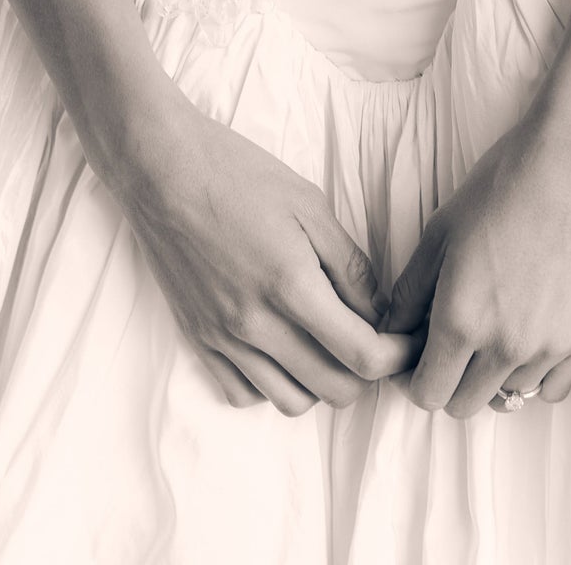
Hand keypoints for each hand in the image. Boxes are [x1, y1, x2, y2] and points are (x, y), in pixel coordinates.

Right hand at [117, 97, 418, 413]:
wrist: (161, 169)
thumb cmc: (237, 174)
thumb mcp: (308, 204)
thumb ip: (349, 264)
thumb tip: (377, 311)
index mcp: (290, 284)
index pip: (362, 355)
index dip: (397, 356)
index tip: (409, 342)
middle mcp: (255, 323)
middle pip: (333, 389)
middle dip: (366, 372)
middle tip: (372, 340)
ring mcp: (222, 337)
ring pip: (290, 401)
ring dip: (320, 382)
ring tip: (325, 343)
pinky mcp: (197, 339)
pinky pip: (244, 394)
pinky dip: (272, 383)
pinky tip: (280, 347)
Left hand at [378, 99, 570, 415]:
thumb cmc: (503, 184)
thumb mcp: (441, 231)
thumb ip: (411, 291)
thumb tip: (391, 330)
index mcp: (462, 319)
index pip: (428, 394)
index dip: (416, 377)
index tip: (420, 355)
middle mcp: (506, 346)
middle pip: (465, 405)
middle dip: (451, 379)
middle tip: (454, 339)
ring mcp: (551, 347)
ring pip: (510, 396)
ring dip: (495, 373)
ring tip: (497, 323)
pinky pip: (553, 389)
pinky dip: (537, 373)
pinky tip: (531, 332)